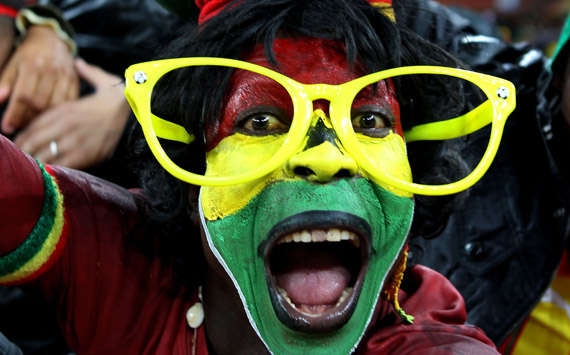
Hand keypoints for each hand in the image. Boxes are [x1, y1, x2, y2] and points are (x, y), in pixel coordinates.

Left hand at [0, 25, 78, 133]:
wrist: (53, 40)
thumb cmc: (30, 55)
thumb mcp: (14, 64)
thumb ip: (5, 82)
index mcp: (33, 65)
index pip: (23, 95)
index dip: (14, 114)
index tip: (7, 127)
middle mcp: (51, 71)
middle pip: (40, 103)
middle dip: (27, 119)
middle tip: (19, 129)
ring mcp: (66, 77)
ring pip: (56, 106)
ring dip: (44, 119)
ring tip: (33, 127)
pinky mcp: (76, 82)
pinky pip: (69, 104)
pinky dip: (59, 114)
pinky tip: (50, 120)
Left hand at [14, 58, 130, 168]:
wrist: (143, 113)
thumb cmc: (125, 99)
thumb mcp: (105, 81)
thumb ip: (89, 72)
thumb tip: (79, 62)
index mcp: (68, 108)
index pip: (35, 124)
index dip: (25, 135)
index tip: (22, 141)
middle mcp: (67, 124)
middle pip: (34, 141)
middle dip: (27, 150)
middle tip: (25, 157)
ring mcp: (76, 140)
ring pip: (45, 154)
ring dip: (38, 161)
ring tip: (36, 166)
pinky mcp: (87, 154)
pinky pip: (63, 165)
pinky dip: (56, 169)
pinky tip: (53, 172)